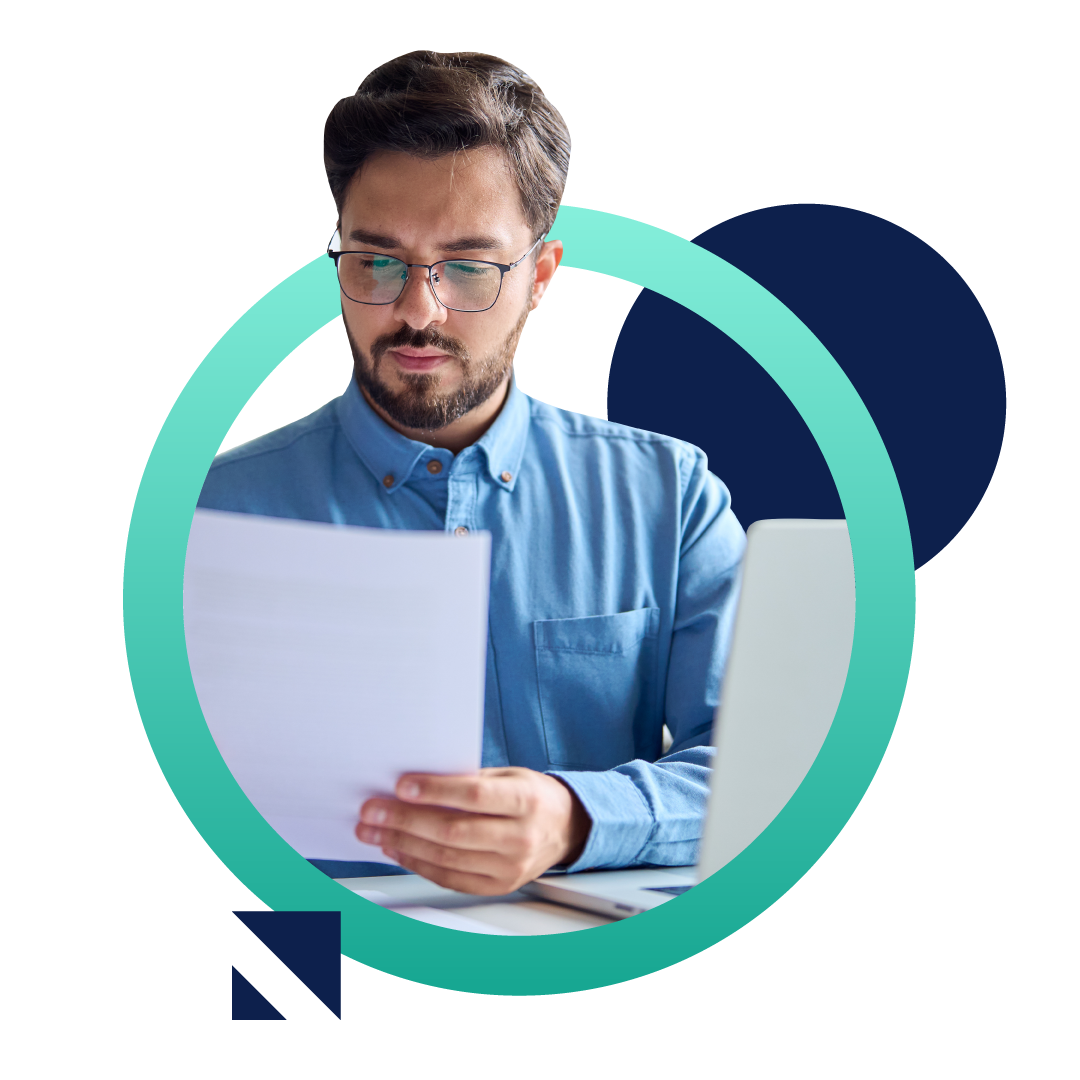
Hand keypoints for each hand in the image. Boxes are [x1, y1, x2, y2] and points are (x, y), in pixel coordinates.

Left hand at [356, 767, 591, 894]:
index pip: (474, 796)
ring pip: (446, 857)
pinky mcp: (498, 886)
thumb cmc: (532, 795)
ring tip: (376, 831)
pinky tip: (399, 849)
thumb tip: (418, 784)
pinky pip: (450, 878)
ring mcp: (510, 867)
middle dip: (405, 821)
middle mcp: (520, 837)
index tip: (401, 786)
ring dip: (403, 844)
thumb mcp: (509, 775)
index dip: (435, 791)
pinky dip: (418, 864)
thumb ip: (469, 779)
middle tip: (373, 811)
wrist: (567, 828)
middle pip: (453, 831)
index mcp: (525, 800)